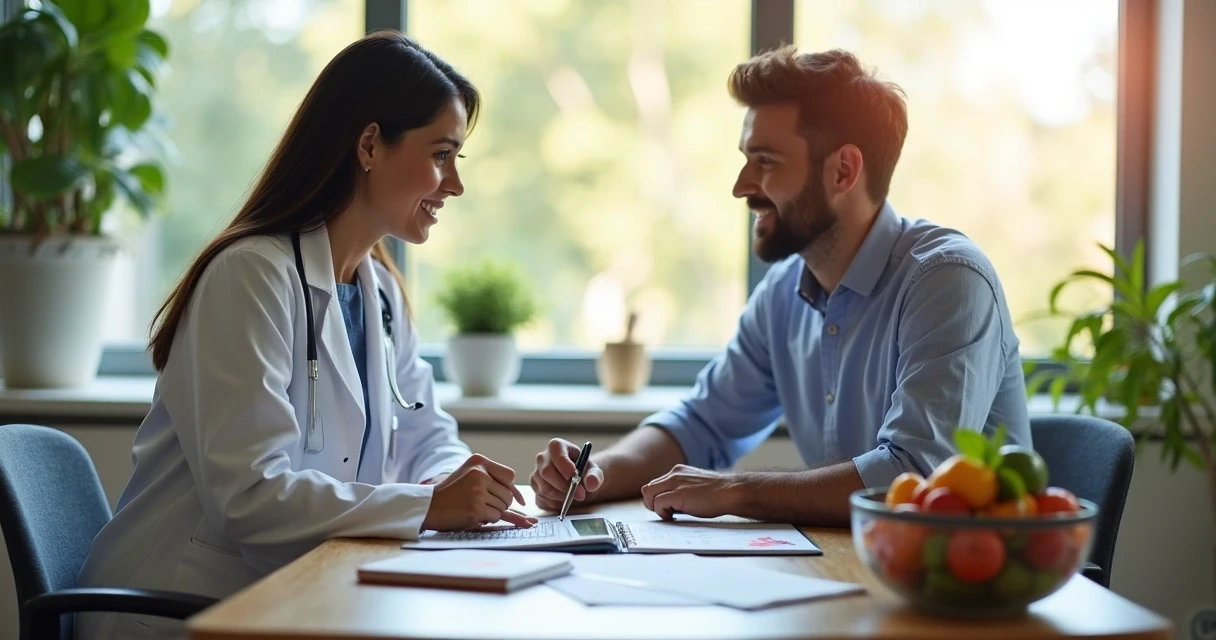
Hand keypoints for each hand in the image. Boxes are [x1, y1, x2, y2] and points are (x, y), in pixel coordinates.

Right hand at [422, 454, 536, 530]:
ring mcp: (477, 491)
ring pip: (503, 507)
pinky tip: (474, 514)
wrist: (429, 506)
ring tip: (475, 507)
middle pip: (508, 494)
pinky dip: (488, 519)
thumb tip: (523, 502)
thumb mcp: (470, 475)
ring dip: (493, 512)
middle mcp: (479, 474)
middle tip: (484, 504)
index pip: (509, 476)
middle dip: (501, 503)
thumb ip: (495, 481)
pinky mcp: (476, 509)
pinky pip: (495, 517)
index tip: (516, 499)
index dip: (512, 489)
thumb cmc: (452, 492)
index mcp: (478, 461)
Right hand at [530, 438, 603, 511]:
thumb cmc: (583, 472)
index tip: (575, 478)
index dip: (565, 466)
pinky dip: (556, 502)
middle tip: (580, 494)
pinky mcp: (534, 486)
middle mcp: (542, 457)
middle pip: (547, 472)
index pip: (556, 452)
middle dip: (564, 486)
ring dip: (562, 496)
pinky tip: (564, 498)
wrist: (576, 481)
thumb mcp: (593, 471)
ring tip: (573, 495)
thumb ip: (595, 476)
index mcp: (557, 446)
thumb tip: (590, 484)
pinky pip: (542, 498)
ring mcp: (536, 472)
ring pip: (545, 488)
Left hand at [640, 465, 744, 519]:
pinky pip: (657, 503)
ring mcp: (675, 483)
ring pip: (649, 494)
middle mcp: (673, 474)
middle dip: (652, 503)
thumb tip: (669, 506)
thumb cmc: (717, 494)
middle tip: (665, 513)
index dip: (657, 498)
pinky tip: (672, 516)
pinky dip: (661, 512)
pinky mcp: (677, 494)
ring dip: (655, 507)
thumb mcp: (694, 487)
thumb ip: (680, 491)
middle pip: (648, 489)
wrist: (730, 492)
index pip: (655, 484)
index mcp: (678, 471)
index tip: (666, 508)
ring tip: (669, 514)